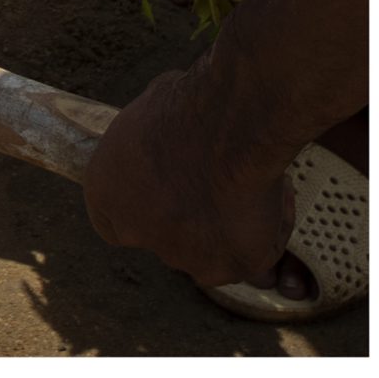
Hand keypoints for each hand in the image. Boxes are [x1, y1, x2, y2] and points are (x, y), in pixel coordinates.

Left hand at [84, 68, 298, 288]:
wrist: (223, 130)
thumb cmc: (183, 108)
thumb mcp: (147, 113)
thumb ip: (151, 142)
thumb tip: (172, 132)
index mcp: (104, 194)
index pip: (114, 221)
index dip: (145, 208)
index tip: (169, 190)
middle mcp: (136, 233)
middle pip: (163, 236)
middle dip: (186, 217)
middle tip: (216, 184)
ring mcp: (182, 257)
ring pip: (210, 250)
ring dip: (227, 226)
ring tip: (249, 182)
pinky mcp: (229, 269)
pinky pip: (254, 254)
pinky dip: (267, 228)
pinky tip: (274, 193)